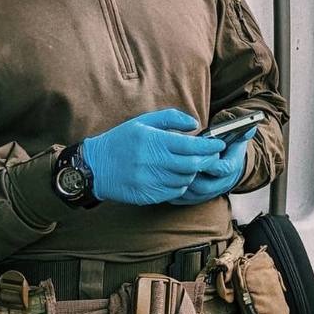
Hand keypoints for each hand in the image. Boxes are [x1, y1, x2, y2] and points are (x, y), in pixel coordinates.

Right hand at [81, 108, 223, 204]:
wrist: (95, 166)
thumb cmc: (121, 140)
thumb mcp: (143, 121)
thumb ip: (171, 118)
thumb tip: (195, 123)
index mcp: (154, 141)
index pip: (192, 146)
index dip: (210, 146)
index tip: (219, 144)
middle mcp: (153, 162)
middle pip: (193, 165)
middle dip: (207, 160)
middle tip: (212, 155)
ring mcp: (150, 181)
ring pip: (186, 179)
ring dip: (193, 172)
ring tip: (191, 164)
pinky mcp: (148, 195)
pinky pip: (174, 191)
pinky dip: (181, 184)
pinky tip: (176, 176)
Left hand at [168, 128, 256, 205]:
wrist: (231, 166)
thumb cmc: (230, 149)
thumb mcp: (238, 139)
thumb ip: (242, 132)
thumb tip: (250, 127)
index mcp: (231, 168)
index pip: (223, 168)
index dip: (209, 161)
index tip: (197, 153)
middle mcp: (223, 183)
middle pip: (206, 186)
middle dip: (191, 176)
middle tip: (176, 165)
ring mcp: (212, 193)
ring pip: (195, 195)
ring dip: (182, 186)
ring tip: (169, 175)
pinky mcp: (201, 198)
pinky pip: (187, 201)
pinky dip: (176, 195)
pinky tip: (166, 185)